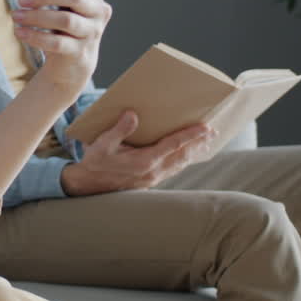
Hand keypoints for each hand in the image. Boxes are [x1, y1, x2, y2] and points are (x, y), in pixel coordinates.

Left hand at [12, 0, 110, 93]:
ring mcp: (92, 33)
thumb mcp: (62, 7)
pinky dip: (35, 37)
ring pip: (66, 20)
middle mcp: (98, 13)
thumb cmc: (64, 28)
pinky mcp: (81, 52)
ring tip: (17, 16)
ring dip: (36, 17)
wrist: (72, 62)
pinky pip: (57, 43)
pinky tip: (20, 33)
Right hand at [60, 110, 217, 195]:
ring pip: (179, 164)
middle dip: (198, 143)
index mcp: (143, 161)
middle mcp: (152, 171)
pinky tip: (186, 157)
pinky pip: (173, 170)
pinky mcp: (150, 181)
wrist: (88, 185)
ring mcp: (152, 178)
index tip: (205, 128)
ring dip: (193, 153)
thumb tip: (132, 115)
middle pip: (182, 155)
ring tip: (205, 143)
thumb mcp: (102, 144)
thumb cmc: (94, 162)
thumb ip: (119, 130)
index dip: (190, 136)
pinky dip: (183, 161)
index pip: (173, 145)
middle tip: (212, 132)